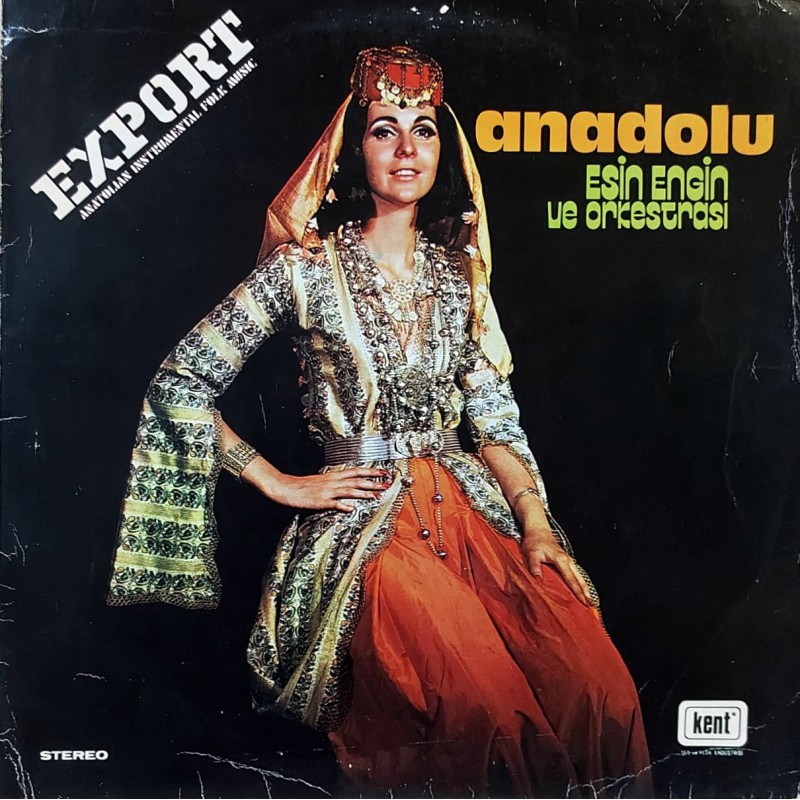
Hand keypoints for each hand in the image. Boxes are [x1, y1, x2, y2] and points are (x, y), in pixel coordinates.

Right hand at [263, 467, 391, 512]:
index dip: (371, 472)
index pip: (356, 471)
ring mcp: (327, 492)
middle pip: (356, 481)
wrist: (287, 487)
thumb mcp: (322, 480)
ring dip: (362, 493)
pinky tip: (351, 509)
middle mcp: (333, 482)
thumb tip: (347, 484)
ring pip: (348, 491)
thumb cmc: (303, 485)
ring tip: (375, 495)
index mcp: (333, 476)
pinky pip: (333, 504)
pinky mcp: (320, 502)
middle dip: (372, 482)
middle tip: (386, 484)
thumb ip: (335, 482)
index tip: (383, 472)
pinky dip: (342, 506)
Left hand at [521, 528, 595, 606]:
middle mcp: (567, 560)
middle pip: (580, 579)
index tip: (584, 601)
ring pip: (579, 576)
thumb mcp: (531, 553)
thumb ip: (534, 566)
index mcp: (561, 560)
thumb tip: (538, 579)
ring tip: (590, 600)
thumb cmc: (535, 541)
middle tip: (592, 605)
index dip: (578, 592)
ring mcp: (568, 560)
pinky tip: (581, 589)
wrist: (538, 530)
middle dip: (586, 593)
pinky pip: (575, 573)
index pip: (571, 579)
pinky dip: (580, 582)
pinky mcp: (566, 560)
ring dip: (585, 588)